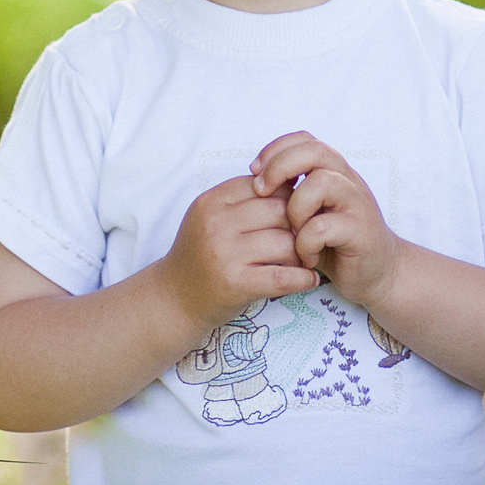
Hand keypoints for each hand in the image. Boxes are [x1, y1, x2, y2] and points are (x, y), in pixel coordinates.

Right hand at [158, 174, 318, 330]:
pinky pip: (283, 277)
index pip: (265, 185)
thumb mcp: (211, 218)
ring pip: (285, 242)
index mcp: (212, 202)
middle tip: (310, 236)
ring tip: (307, 259)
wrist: (174, 300)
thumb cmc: (200, 256)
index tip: (298, 212)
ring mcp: (224, 254)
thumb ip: (243, 200)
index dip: (287, 197)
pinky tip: (309, 279)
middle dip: (300, 223)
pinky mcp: (235, 284)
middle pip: (280, 210)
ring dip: (303, 252)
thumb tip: (292, 183)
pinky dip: (303, 278)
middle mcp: (216, 224)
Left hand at [251, 132, 402, 310]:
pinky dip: (306, 243)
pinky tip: (306, 257)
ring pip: (321, 183)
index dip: (275, 149)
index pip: (305, 140)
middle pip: (314, 151)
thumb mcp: (311, 213)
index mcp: (334, 172)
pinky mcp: (361, 232)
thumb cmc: (335, 243)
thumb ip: (292, 194)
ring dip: (296, 208)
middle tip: (261, 191)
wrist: (378, 273)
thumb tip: (253, 180)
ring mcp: (357, 204)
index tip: (254, 171)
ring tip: (292, 232)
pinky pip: (323, 227)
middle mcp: (348, 181)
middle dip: (280, 167)